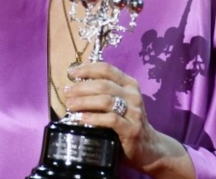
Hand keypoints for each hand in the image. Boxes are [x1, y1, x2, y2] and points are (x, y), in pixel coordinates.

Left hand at [65, 62, 192, 176]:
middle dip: (81, 87)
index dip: (87, 69)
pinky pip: (110, 119)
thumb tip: (76, 82)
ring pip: (105, 101)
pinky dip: (92, 117)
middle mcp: (133, 95)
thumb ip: (104, 91)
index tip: (71, 73)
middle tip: (67, 92)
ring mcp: (134, 112)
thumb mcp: (119, 101)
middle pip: (103, 85)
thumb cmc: (127, 121)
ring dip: (84, 102)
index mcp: (129, 84)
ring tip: (69, 105)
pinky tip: (80, 118)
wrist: (148, 146)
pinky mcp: (131, 129)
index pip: (107, 69)